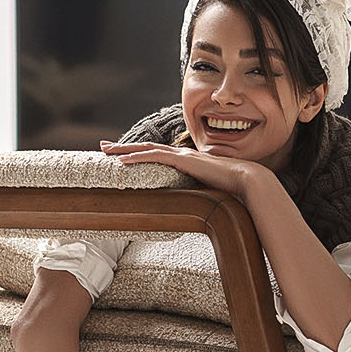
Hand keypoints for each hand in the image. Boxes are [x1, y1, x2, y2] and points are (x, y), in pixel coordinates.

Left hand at [99, 139, 268, 202]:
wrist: (246, 181)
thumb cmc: (231, 188)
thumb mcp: (207, 190)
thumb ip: (196, 192)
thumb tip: (190, 204)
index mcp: (186, 160)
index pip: (157, 154)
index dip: (138, 154)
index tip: (121, 156)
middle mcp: (182, 154)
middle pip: (146, 148)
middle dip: (124, 147)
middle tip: (104, 147)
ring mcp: (182, 155)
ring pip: (146, 149)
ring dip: (124, 149)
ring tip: (106, 150)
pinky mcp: (183, 160)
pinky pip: (155, 156)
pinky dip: (137, 157)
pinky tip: (122, 160)